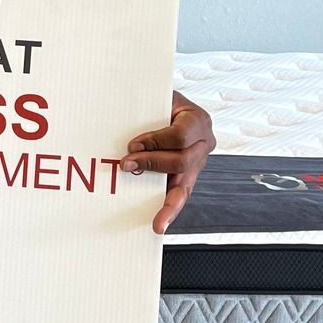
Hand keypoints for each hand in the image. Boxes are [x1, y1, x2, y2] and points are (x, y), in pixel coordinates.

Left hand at [122, 90, 215, 234]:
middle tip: (126, 165)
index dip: (156, 142)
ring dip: (165, 201)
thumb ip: (144, 112)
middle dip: (152, 165)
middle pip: (183, 161)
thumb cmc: (157, 100)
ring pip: (186, 186)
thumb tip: (118, 131)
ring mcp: (198, 162)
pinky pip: (180, 194)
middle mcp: (203, 143)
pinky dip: (170, 210)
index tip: (132, 146)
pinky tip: (160, 223)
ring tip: (157, 220)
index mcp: (198, 120)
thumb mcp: (154, 98)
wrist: (165, 104)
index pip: (180, 136)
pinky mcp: (187, 175)